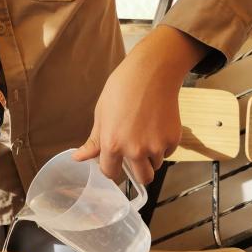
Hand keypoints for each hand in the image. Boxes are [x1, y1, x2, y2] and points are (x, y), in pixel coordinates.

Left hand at [73, 26, 207, 183]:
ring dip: (151, 156)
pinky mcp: (173, 139)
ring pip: (156, 164)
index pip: (111, 173)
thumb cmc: (122, 89)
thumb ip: (94, 141)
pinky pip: (168, 151)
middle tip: (135, 156)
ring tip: (145, 132)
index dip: (111, 167)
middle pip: (142, 179)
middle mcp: (135, 150)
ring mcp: (156, 146)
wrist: (151, 72)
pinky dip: (163, 144)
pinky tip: (156, 125)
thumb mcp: (101, 113)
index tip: (114, 161)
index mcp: (112, 144)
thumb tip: (78, 158)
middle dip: (138, 171)